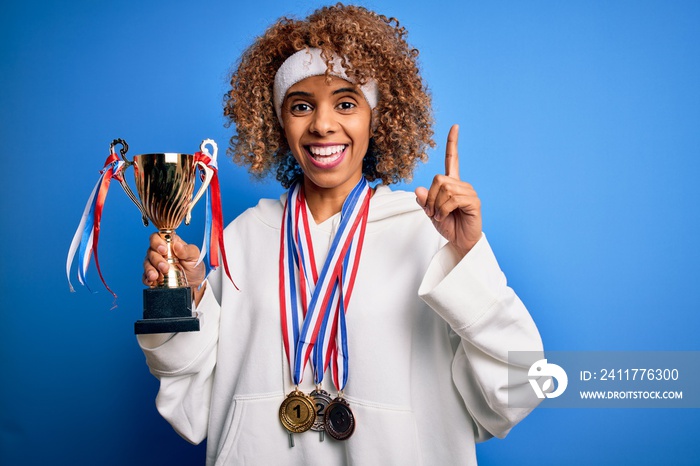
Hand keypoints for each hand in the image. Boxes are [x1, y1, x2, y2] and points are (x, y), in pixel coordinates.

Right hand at [143, 233, 206, 299]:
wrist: (195, 283)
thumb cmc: (194, 265)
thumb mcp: (195, 256)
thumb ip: (187, 250)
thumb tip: (177, 245)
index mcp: (169, 243)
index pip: (157, 237)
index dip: (157, 242)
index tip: (163, 250)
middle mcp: (160, 252)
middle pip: (151, 251)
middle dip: (156, 260)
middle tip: (165, 267)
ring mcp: (155, 264)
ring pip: (147, 263)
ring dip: (150, 270)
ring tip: (155, 276)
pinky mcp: (154, 276)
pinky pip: (146, 276)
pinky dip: (147, 279)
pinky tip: (151, 281)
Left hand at [415, 124, 481, 256]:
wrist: (460, 242)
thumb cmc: (448, 226)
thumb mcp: (430, 213)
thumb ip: (424, 201)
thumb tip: (418, 189)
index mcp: (452, 184)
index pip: (453, 159)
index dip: (453, 143)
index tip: (455, 126)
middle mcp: (461, 185)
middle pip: (439, 179)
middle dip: (430, 197)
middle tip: (431, 212)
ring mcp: (469, 192)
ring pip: (444, 189)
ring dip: (436, 206)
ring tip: (440, 216)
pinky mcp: (473, 201)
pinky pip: (452, 199)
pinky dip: (443, 210)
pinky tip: (446, 217)